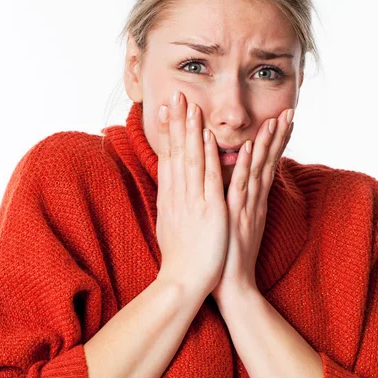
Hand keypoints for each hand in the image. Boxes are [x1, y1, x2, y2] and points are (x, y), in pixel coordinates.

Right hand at [155, 90, 228, 297]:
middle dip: (177, 122)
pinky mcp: (210, 210)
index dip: (168, 132)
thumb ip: (173, 204)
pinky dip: (210, 155)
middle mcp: (179, 195)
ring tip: (190, 104)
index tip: (166, 111)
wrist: (183, 281)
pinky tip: (209, 136)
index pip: (168, 157)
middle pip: (177, 152)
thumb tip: (172, 189)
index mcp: (171, 197)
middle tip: (176, 95)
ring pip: (193, 158)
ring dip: (192, 130)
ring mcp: (193, 201)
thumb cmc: (180, 257)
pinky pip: (210, 177)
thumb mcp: (171, 225)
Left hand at [211, 108, 294, 304]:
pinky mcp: (235, 216)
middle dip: (279, 137)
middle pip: (268, 163)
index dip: (274, 143)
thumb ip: (238, 205)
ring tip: (277, 119)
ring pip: (259, 169)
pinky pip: (242, 187)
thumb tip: (236, 189)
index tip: (281, 120)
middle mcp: (254, 201)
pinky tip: (251, 147)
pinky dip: (247, 166)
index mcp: (253, 202)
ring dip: (268, 144)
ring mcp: (246, 207)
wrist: (231, 285)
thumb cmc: (228, 255)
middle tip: (289, 111)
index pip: (266, 166)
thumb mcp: (236, 225)